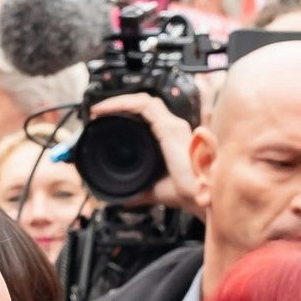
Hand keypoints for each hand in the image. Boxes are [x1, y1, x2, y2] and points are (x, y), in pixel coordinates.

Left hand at [88, 91, 201, 210]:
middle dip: (121, 105)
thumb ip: (141, 193)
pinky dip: (123, 104)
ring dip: (118, 101)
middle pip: (145, 104)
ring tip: (99, 109)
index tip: (105, 120)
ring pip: (143, 100)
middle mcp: (174, 127)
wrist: (201, 197)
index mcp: (172, 137)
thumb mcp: (156, 190)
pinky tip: (106, 109)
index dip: (127, 112)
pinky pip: (143, 106)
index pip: (148, 114)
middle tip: (99, 113)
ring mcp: (173, 125)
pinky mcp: (169, 128)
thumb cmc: (188, 193)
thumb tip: (126, 200)